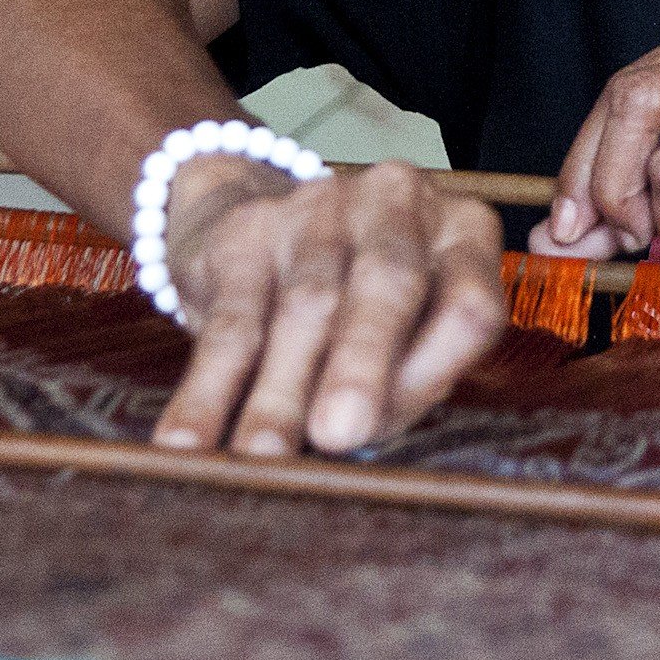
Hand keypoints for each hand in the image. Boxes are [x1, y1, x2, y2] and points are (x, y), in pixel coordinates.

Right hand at [151, 158, 505, 456]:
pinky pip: (230, 320)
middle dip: (361, 363)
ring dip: (280, 391)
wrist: (254, 231)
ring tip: (262, 457)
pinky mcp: (247, 229)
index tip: (395, 428)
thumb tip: (360, 439)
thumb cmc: (359, 313)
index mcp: (462, 232)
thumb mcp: (407, 343)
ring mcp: (320, 204)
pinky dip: (209, 388)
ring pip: (306, 304)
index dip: (435, 369)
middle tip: (338, 433)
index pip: (468, 304)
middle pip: (389, 281)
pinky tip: (190, 438)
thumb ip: (404, 386)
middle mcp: (398, 202)